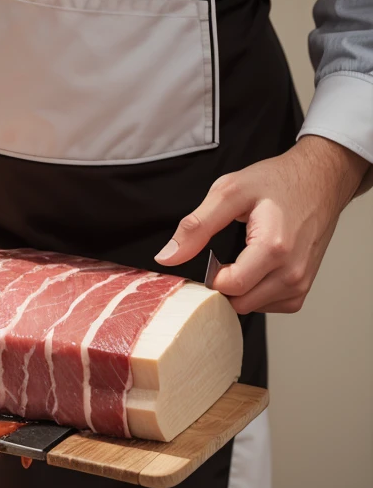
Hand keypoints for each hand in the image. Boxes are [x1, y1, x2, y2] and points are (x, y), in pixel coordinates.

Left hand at [154, 136, 368, 312]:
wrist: (320, 179)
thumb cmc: (277, 181)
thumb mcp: (229, 191)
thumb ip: (196, 226)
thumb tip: (167, 257)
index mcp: (274, 247)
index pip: (229, 286)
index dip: (211, 275)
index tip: (210, 257)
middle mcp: (292, 271)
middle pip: (239, 302)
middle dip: (223, 285)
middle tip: (222, 257)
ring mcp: (300, 283)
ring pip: (251, 308)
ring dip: (239, 290)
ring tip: (243, 258)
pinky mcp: (301, 290)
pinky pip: (266, 305)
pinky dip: (255, 293)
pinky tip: (256, 269)